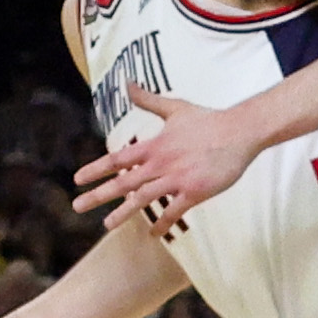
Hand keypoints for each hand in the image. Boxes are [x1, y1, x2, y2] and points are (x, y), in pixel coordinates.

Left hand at [75, 88, 275, 233]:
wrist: (240, 131)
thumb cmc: (208, 119)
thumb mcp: (175, 108)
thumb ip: (148, 100)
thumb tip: (128, 83)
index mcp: (155, 145)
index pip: (118, 158)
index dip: (96, 168)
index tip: (77, 179)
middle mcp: (161, 163)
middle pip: (124, 182)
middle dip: (98, 195)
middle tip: (78, 206)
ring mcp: (177, 179)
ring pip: (144, 199)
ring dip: (123, 213)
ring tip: (107, 225)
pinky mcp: (195, 192)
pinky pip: (174, 211)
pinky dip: (162, 223)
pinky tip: (153, 233)